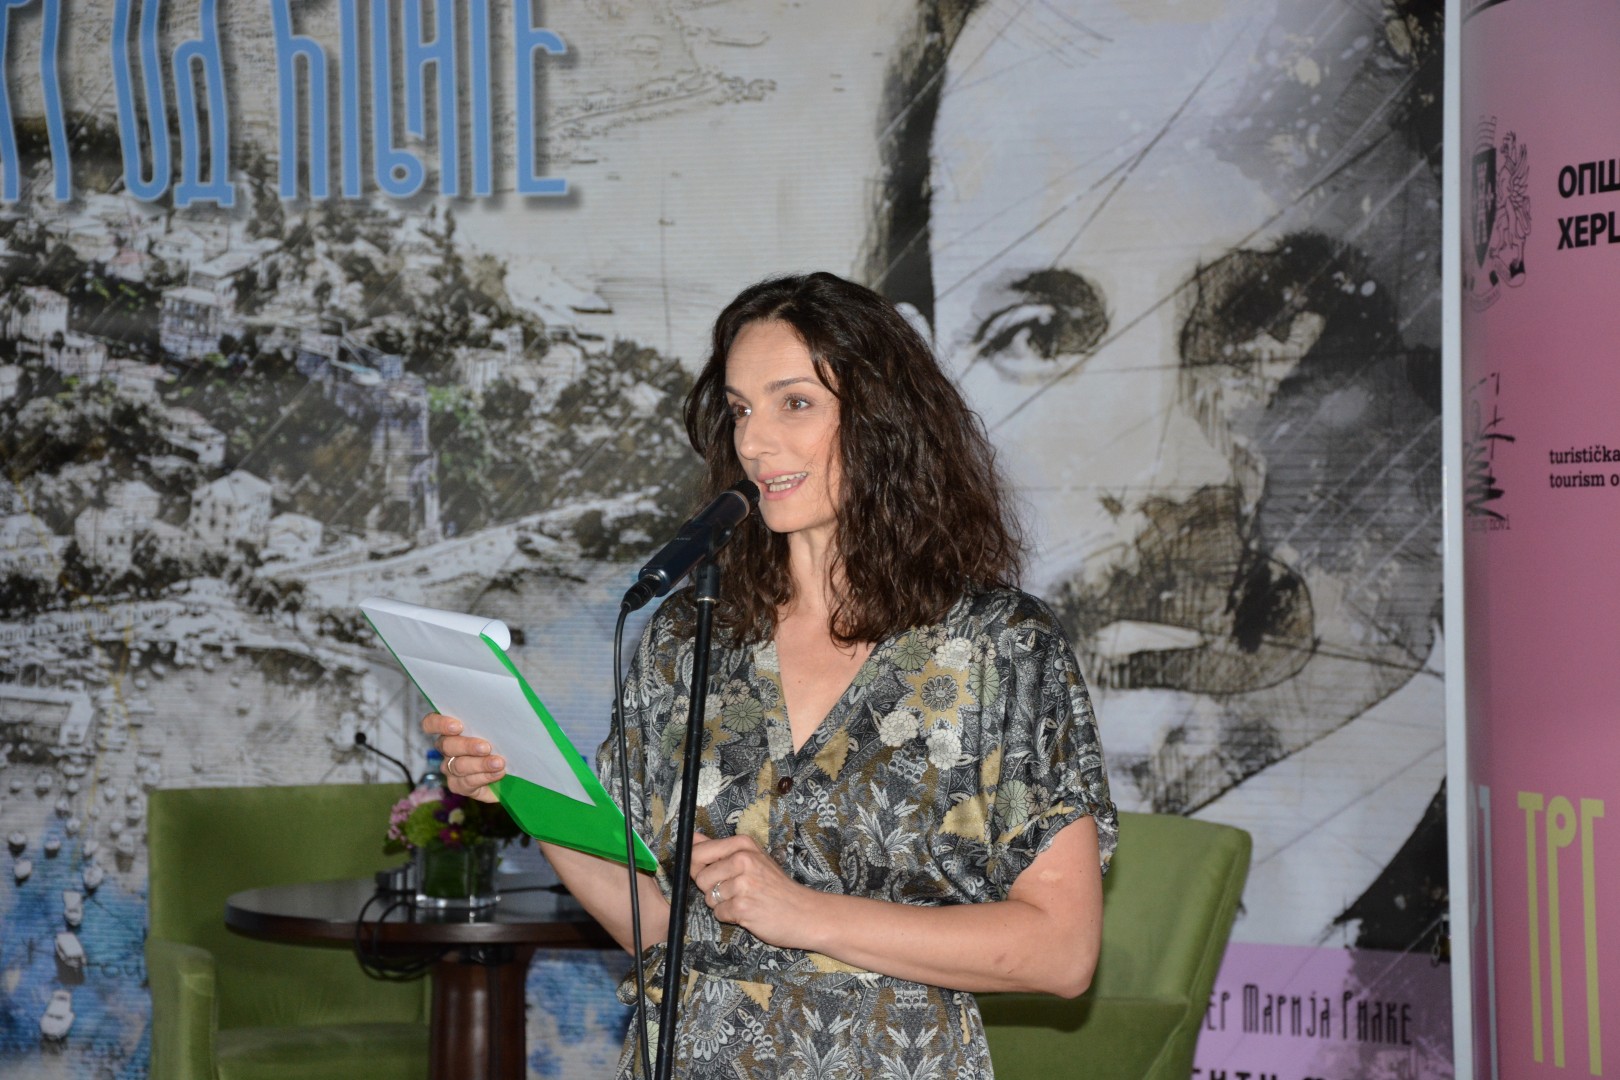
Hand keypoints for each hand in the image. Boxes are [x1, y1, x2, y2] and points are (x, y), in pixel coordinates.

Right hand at [421, 713, 503, 802]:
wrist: (511, 771)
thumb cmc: (502, 741)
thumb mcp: (498, 728)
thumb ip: (493, 721)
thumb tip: (502, 712)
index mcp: (450, 729)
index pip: (431, 723)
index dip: (440, 723)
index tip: (458, 726)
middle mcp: (446, 748)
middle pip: (447, 745)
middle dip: (467, 746)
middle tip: (486, 747)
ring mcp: (450, 768)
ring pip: (458, 766)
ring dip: (480, 764)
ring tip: (499, 763)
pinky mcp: (459, 785)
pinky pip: (467, 782)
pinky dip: (485, 777)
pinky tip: (498, 773)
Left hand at [690, 833, 822, 950]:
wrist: (804, 913)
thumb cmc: (776, 887)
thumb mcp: (752, 857)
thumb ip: (719, 848)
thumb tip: (692, 838)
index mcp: (743, 844)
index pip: (698, 851)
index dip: (698, 867)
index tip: (713, 874)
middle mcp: (743, 860)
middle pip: (700, 877)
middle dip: (711, 889)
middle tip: (735, 890)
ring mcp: (743, 884)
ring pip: (708, 898)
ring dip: (722, 904)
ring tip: (744, 901)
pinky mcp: (743, 907)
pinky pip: (719, 914)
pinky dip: (730, 917)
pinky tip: (747, 912)